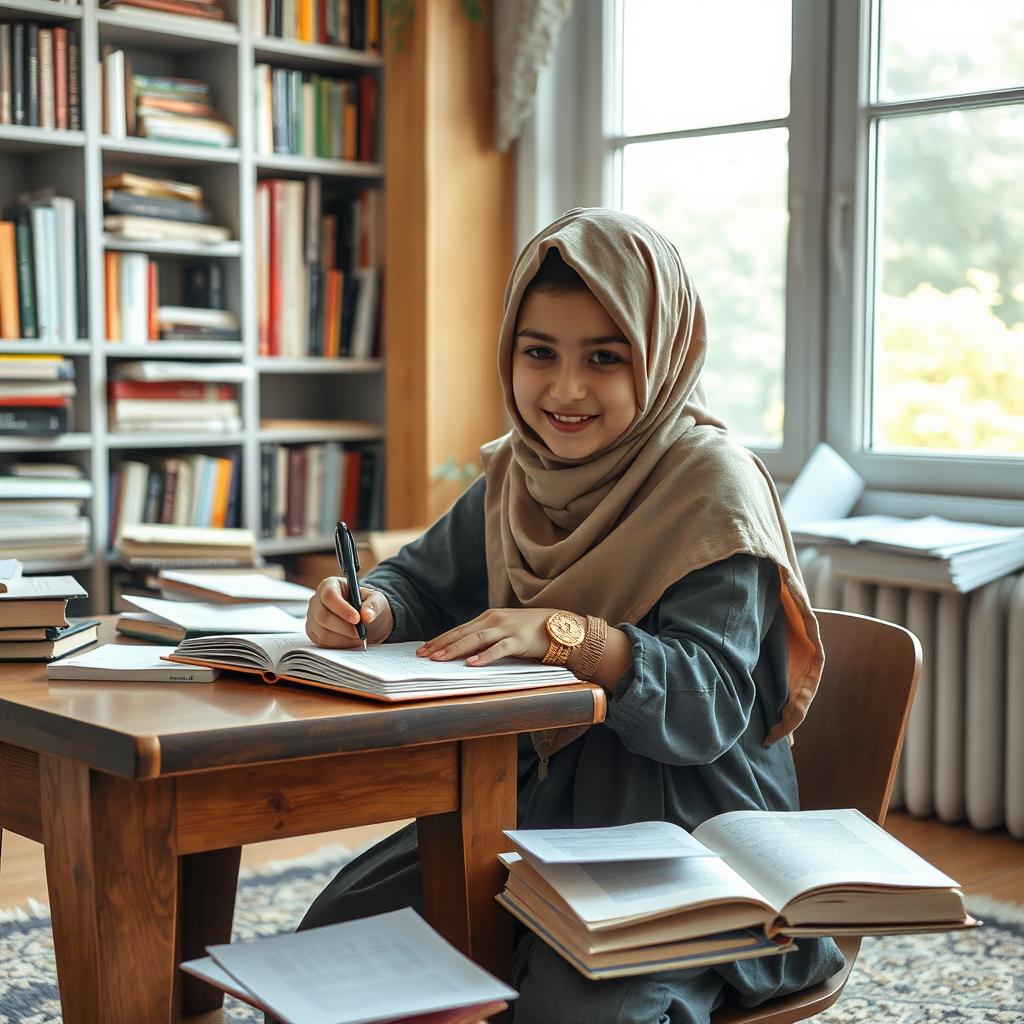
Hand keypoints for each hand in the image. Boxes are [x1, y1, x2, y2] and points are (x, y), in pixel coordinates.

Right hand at [305, 577, 392, 648]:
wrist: (366, 620)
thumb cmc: (368, 606)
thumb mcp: (377, 600)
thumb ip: (373, 604)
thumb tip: (367, 615)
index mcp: (330, 585)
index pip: (329, 595)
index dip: (342, 609)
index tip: (357, 619)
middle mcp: (317, 600)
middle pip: (323, 616)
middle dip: (344, 628)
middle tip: (360, 632)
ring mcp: (313, 617)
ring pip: (322, 633)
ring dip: (343, 638)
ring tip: (358, 636)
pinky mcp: (314, 633)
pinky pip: (323, 643)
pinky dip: (340, 644)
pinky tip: (351, 640)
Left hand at [417, 607, 574, 666]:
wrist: (562, 626)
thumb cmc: (532, 630)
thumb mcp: (506, 630)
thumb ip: (488, 636)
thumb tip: (465, 651)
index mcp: (489, 617)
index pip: (459, 629)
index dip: (440, 639)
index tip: (423, 649)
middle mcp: (495, 620)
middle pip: (462, 633)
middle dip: (441, 644)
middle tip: (423, 655)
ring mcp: (507, 629)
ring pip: (476, 639)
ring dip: (456, 649)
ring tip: (439, 659)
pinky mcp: (520, 640)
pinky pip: (499, 649)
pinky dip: (484, 656)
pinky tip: (471, 664)